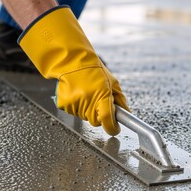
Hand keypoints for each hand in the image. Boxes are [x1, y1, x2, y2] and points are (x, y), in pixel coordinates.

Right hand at [19, 6, 129, 134]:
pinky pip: (73, 112)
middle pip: (95, 121)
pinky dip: (76, 107)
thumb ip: (120, 101)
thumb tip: (126, 115)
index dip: (112, 127)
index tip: (114, 128)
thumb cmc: (95, 71)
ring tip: (86, 94)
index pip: (107, 120)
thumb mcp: (113, 83)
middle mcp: (88, 101)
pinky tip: (77, 94)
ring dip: (87, 110)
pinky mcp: (64, 104)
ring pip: (84, 117)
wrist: (73, 61)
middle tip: (97, 101)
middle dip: (99, 115)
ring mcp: (74, 103)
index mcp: (102, 95)